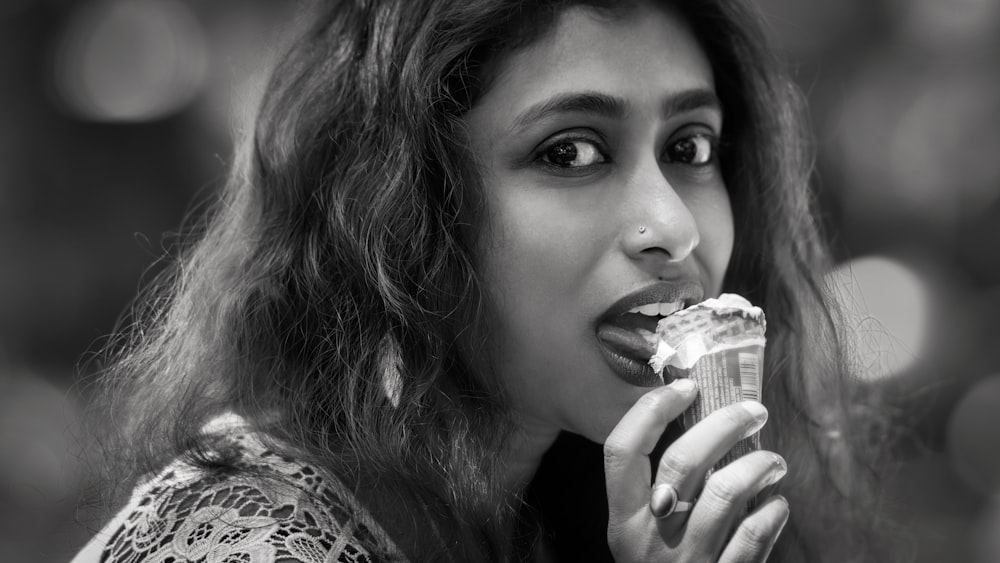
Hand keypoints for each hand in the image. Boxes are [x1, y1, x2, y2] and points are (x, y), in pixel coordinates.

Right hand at [604, 379, 789, 561]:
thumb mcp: (642, 532)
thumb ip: (657, 489)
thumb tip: (699, 421)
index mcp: (622, 519)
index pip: (622, 449)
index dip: (651, 410)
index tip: (684, 387)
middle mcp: (649, 539)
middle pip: (682, 461)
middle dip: (724, 424)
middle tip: (753, 411)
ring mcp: (687, 562)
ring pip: (725, 492)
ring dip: (759, 465)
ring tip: (773, 460)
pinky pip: (754, 536)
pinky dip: (772, 513)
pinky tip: (778, 505)